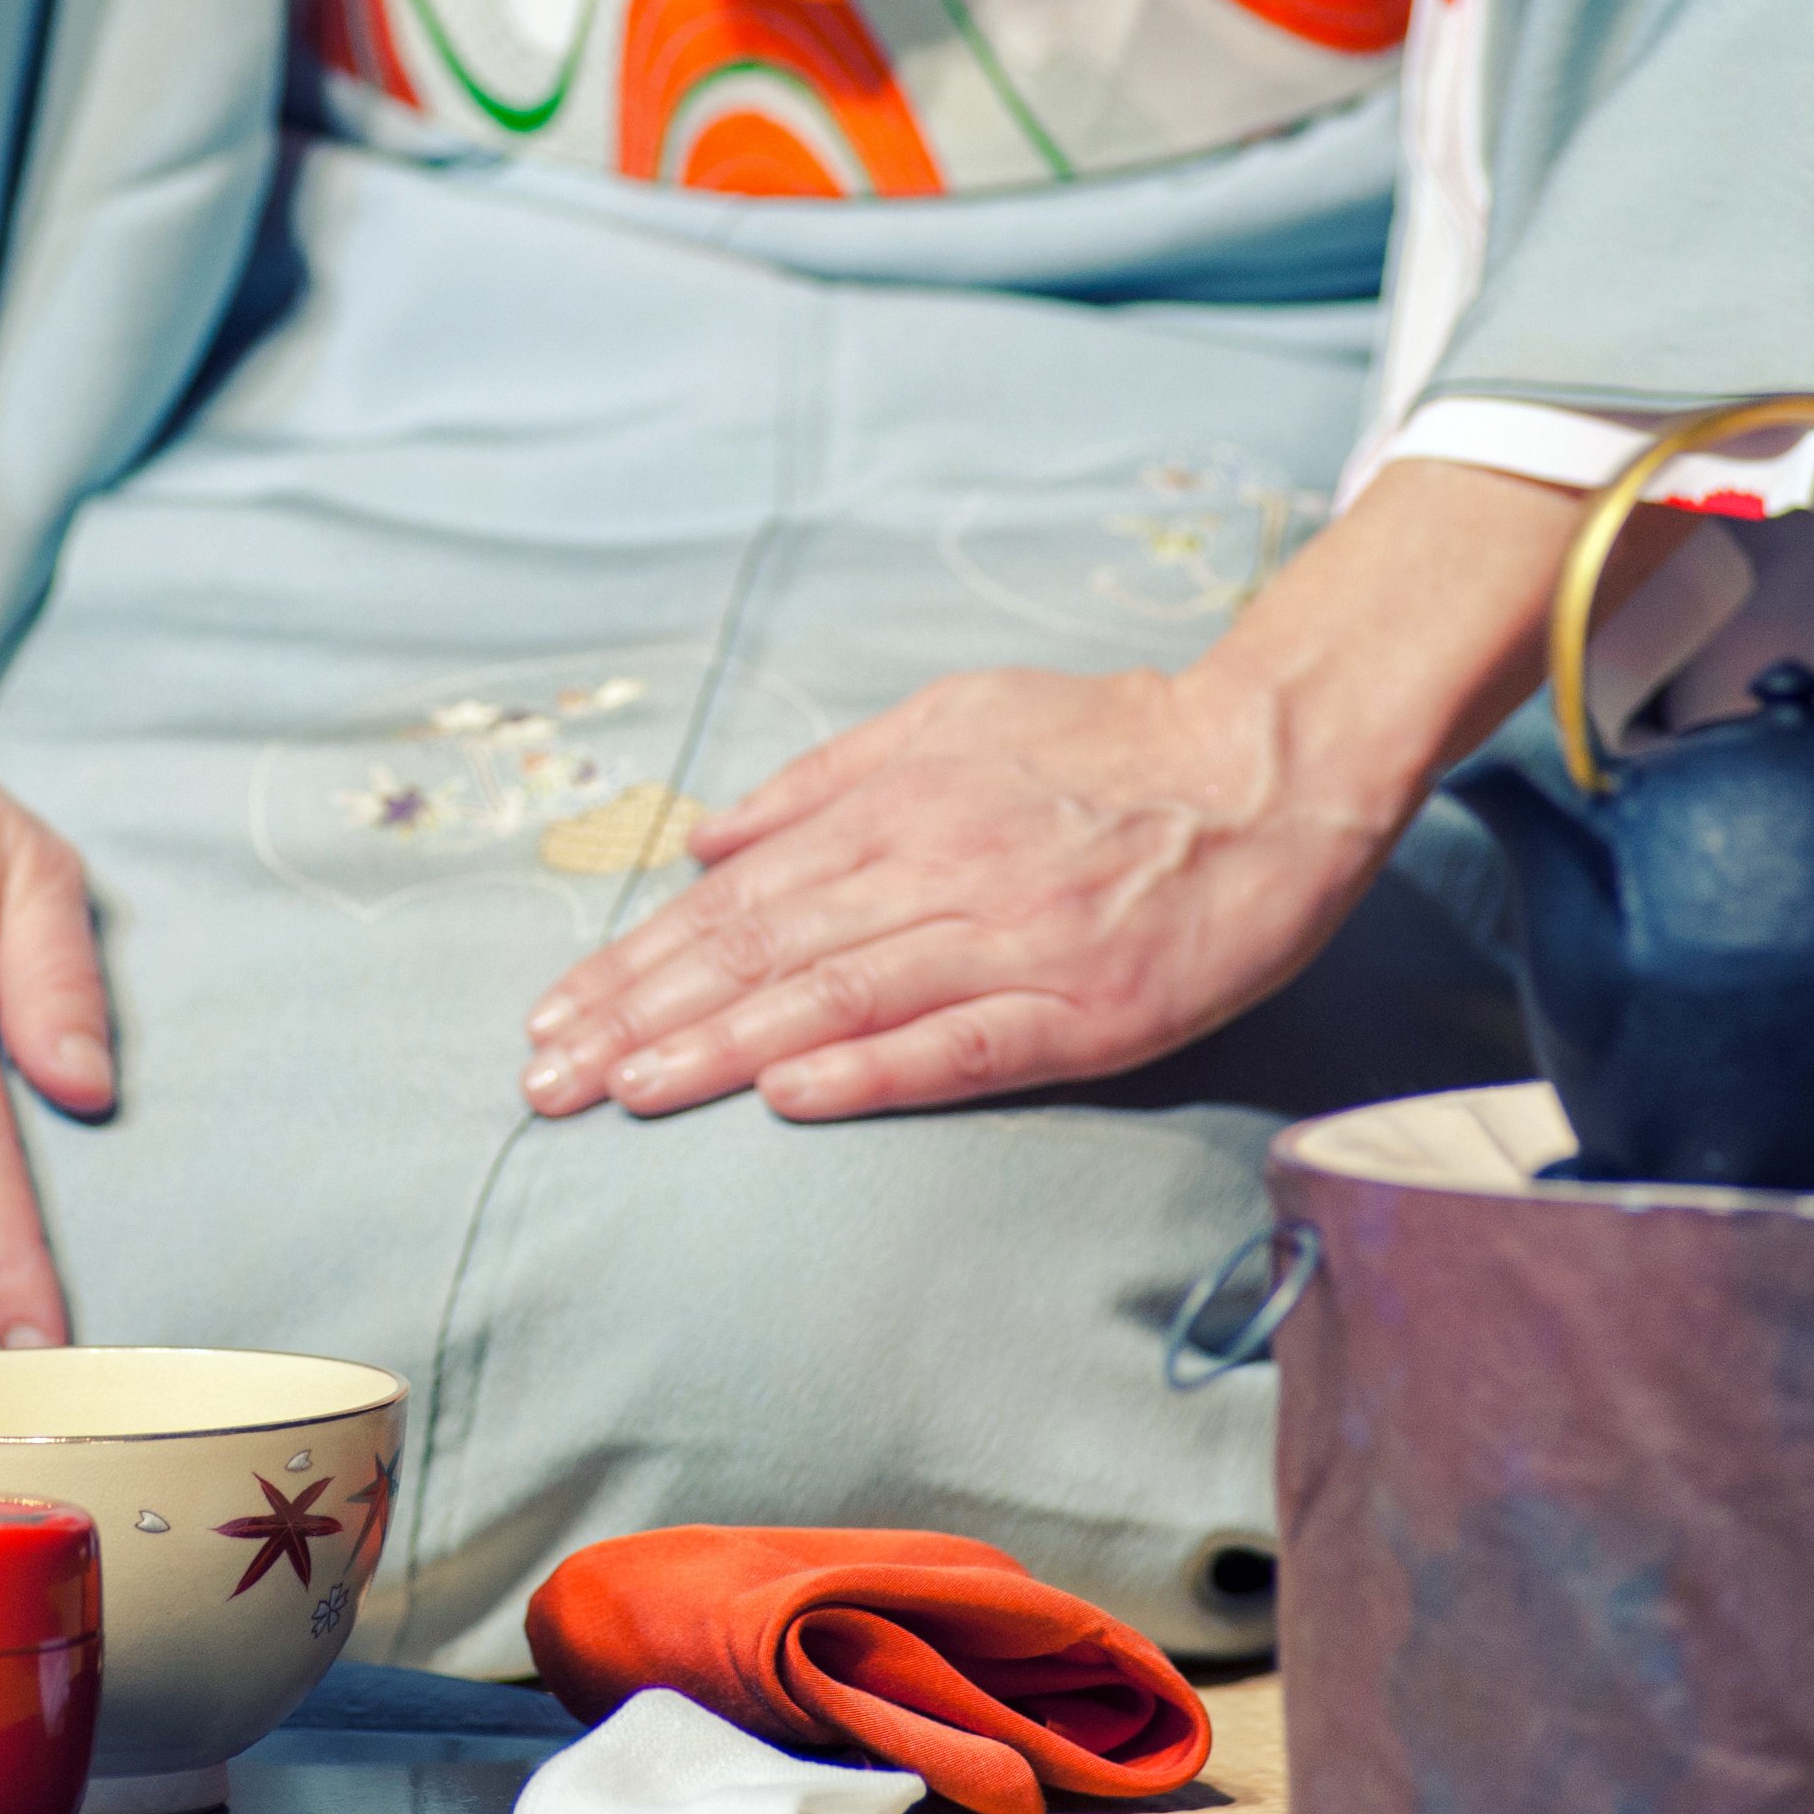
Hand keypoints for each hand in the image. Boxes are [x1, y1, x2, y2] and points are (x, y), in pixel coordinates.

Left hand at [517, 661, 1389, 1119]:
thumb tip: (705, 836)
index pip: (733, 902)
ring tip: (624, 1091)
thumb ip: (821, 780)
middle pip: (760, 953)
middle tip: (544, 1079)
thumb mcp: (947, 718)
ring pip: (837, 997)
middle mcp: (934, 868)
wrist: (1269, 760)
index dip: (636, 964)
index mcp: (894, 806)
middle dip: (640, 1018)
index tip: (554, 1017)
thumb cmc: (1104, 742)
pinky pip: (963, 1041)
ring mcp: (1010, 938)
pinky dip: (871, 1068)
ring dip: (719, 1049)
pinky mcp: (1087, 1002)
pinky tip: (787, 1096)